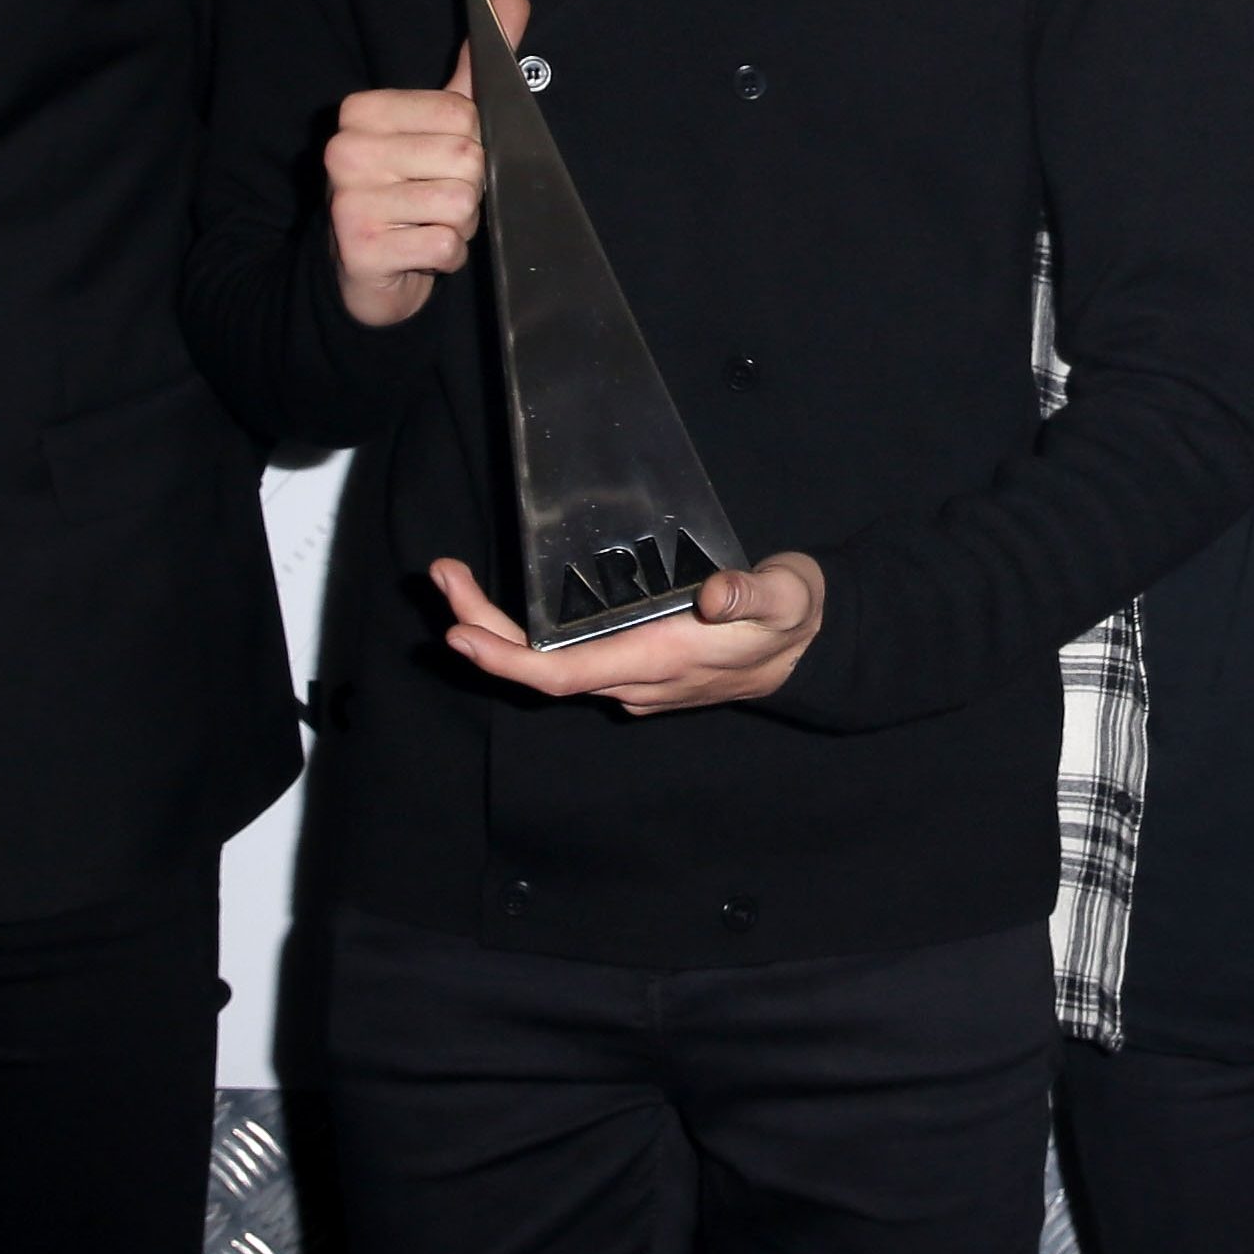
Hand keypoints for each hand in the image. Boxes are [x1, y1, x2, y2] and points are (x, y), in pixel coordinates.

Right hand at [326, 0, 528, 328]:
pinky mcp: (363, 250)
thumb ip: (477, 64)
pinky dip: (449, 256)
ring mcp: (349, 201)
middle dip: (469, 188)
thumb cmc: (408, 188)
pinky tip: (419, 253)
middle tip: (434, 200)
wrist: (363, 270)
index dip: (472, 144)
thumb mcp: (439, 121)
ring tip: (426, 224)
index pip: (462, 113)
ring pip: (460, 203)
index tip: (438, 160)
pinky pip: (447, 245)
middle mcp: (346, 150)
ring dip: (460, 224)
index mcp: (362, 110)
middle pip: (466, 158)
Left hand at [430, 549, 824, 710]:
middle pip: (541, 671)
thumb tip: (714, 596)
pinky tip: (504, 601)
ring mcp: (631, 676)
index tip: (460, 633)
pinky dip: (525, 634)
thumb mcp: (786, 597)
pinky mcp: (632, 664)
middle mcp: (635, 678)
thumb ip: (752, 595)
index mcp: (659, 661)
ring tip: (456, 580)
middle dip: (483, 630)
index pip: (565, 675)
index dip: (508, 662)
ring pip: (548, 664)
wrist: (811, 648)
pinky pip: (565, 658)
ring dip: (497, 630)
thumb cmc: (794, 617)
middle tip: (442, 575)